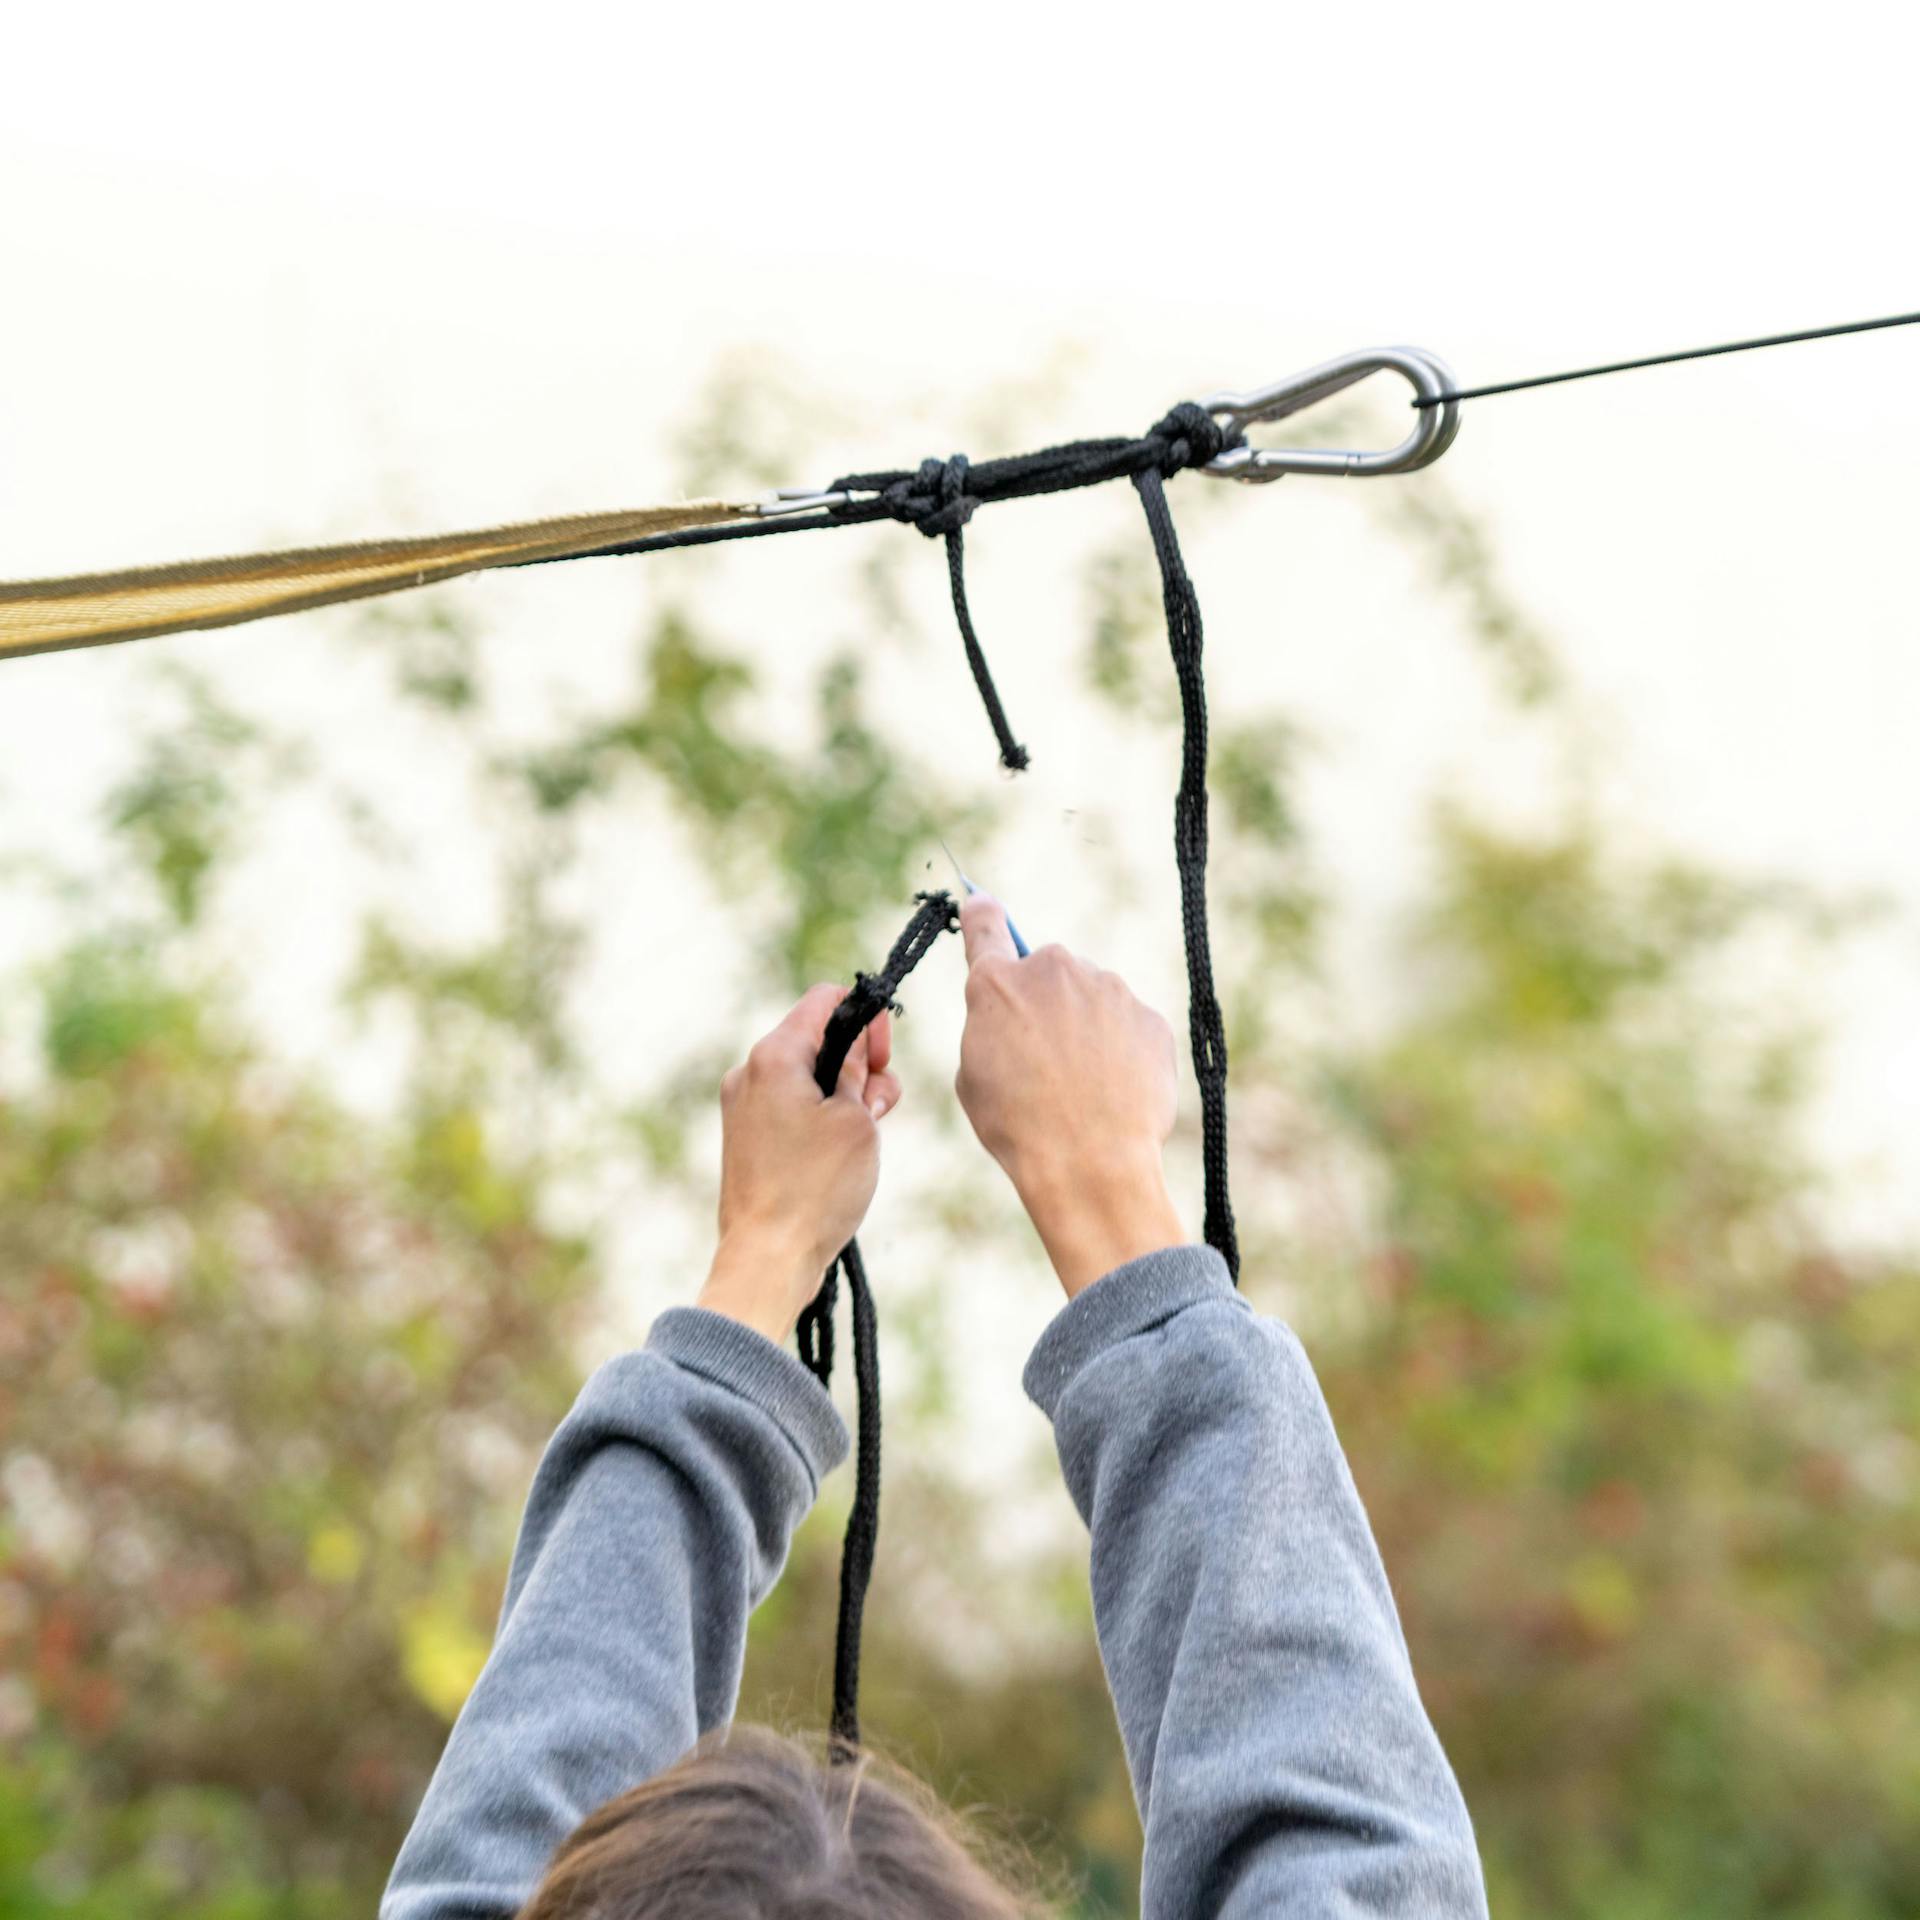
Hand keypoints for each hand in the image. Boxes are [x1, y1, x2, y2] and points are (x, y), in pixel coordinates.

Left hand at [695, 985, 900, 1345]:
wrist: (767, 1260)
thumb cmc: (816, 1190)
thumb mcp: (858, 1121)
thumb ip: (862, 1072)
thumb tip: (857, 1047)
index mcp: (773, 1056)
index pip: (826, 1000)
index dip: (867, 1019)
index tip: (884, 1059)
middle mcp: (749, 1073)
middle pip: (819, 1038)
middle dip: (860, 1064)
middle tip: (879, 1108)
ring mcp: (743, 1106)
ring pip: (808, 1075)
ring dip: (845, 1094)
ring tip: (863, 1138)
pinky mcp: (746, 1137)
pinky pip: (792, 1106)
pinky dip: (822, 1117)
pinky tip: (840, 1154)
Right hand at [954, 895, 1185, 1299]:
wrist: (1090, 1162)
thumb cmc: (1018, 1127)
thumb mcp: (974, 1076)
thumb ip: (989, 1027)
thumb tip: (1011, 1017)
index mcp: (997, 983)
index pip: (985, 924)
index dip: (983, 915)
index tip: (983, 905)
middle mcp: (1054, 969)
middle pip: (1046, 972)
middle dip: (1044, 1003)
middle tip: (1042, 1058)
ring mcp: (1108, 988)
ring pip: (1092, 999)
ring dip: (1085, 1029)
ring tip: (1082, 1088)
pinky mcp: (1149, 1016)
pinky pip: (1130, 1026)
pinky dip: (1122, 1052)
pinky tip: (1114, 1093)